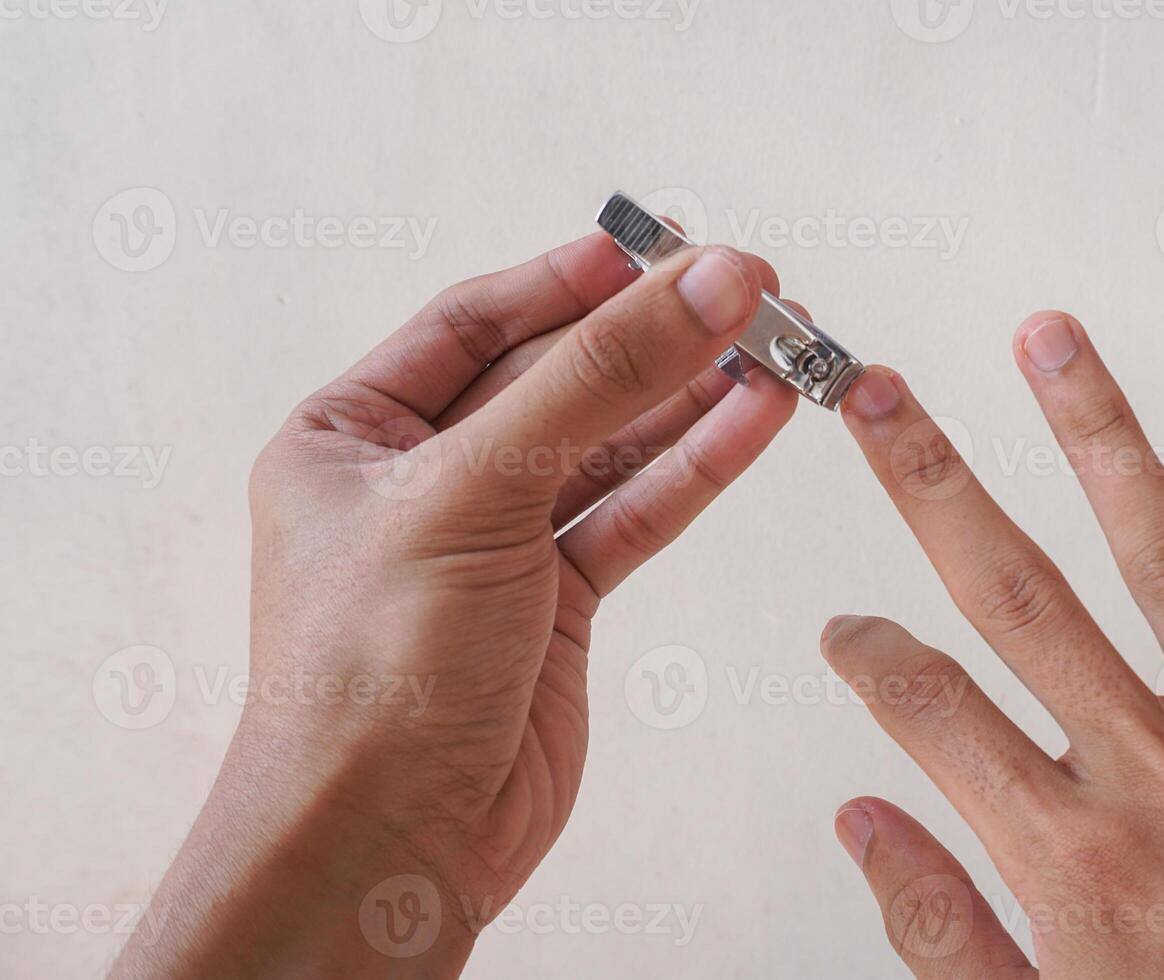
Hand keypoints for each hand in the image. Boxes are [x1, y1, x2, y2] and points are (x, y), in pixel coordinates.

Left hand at [112, 236, 796, 977]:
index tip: (661, 247)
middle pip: (557, 378)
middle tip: (749, 293)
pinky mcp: (558, 604)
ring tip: (780, 348)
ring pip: (611, 445)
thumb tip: (703, 285)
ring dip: (693, 397)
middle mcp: (422, 482)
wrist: (389, 843)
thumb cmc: (370, 676)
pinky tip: (757, 421)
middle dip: (653, 337)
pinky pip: (637, 513)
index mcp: (349, 436)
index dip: (571, 281)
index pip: (473, 324)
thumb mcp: (473, 490)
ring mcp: (495, 544)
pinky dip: (699, 468)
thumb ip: (598, 380)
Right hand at [822, 312, 1163, 978]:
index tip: (844, 626)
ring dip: (1099, 437)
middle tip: (880, 395)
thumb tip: (864, 822)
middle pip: (1019, 597)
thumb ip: (946, 934)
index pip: (930, 710)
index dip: (868, 654)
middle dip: (933, 484)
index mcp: (1074, 863)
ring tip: (1050, 342)